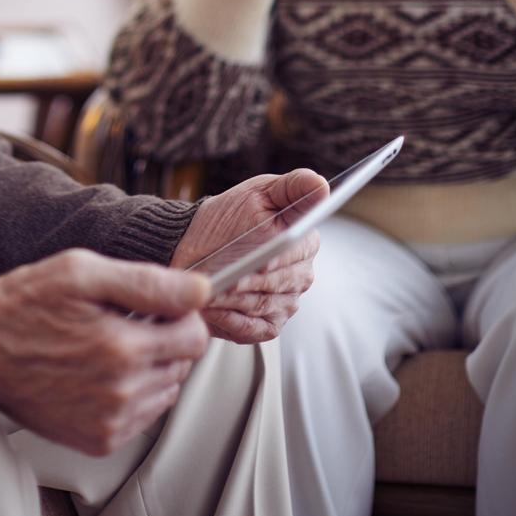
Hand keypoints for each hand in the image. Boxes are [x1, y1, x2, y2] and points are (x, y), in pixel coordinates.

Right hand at [0, 249, 211, 454]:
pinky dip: (131, 394)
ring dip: (150, 368)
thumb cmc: (25, 302)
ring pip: (165, 392)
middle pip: (182, 365)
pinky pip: (141, 416)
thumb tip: (202, 290)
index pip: (196, 338)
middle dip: (164, 339)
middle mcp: (121, 394)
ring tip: (106, 345)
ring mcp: (109, 423)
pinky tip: (98, 372)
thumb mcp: (82, 272)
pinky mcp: (96, 442)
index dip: (182, 315)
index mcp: (122, 349)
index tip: (157, 305)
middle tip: (122, 321)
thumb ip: (149, 282)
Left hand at [171, 170, 325, 341]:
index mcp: (304, 242)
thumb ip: (294, 187)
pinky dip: (231, 320)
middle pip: (280, 284)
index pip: (297, 253)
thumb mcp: (259, 194)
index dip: (278, 259)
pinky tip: (213, 309)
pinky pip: (253, 330)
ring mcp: (285, 303)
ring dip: (236, 300)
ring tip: (212, 292)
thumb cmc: (228, 217)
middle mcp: (300, 276)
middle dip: (251, 283)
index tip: (260, 262)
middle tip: (227, 281)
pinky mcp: (265, 325)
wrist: (194, 244)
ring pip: (263, 306)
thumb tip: (321, 186)